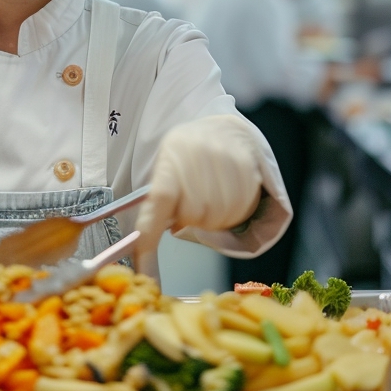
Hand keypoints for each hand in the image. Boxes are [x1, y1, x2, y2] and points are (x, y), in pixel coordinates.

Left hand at [133, 115, 263, 269]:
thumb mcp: (166, 168)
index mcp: (172, 155)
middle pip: (195, 214)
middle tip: (193, 204)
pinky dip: (235, 211)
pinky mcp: (249, 166)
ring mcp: (227, 159)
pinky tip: (229, 194)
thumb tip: (146, 244)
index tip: (142, 260)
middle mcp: (199, 154)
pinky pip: (242, 208)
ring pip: (220, 215)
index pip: (160, 199)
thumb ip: (159, 202)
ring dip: (214, 217)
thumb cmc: (188, 156)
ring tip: (211, 197)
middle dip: (191, 218)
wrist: (222, 129)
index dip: (150, 234)